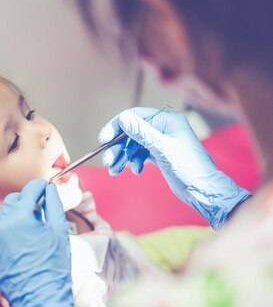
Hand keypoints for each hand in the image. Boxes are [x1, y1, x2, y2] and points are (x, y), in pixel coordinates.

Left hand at [0, 179, 76, 306]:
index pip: (30, 189)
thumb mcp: (59, 231)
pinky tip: (10, 239)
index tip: (44, 189)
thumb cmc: (52, 267)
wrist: (39, 297)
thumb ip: (54, 204)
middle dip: (27, 202)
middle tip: (39, 213)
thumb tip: (49, 189)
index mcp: (20, 216)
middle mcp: (0, 223)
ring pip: (0, 214)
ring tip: (26, 230)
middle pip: (14, 200)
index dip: (40, 187)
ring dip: (12, 216)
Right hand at [98, 107, 250, 229]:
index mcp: (168, 120)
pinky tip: (136, 170)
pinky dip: (133, 162)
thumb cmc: (189, 168)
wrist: (202, 190)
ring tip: (115, 170)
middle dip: (118, 147)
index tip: (104, 139)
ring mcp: (161, 141)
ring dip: (123, 156)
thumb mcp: (162, 148)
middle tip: (108, 161)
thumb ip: (141, 133)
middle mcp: (163, 127)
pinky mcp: (159, 154)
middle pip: (132, 132)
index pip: (135, 116)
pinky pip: (139, 154)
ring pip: (133, 144)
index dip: (117, 126)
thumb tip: (123, 119)